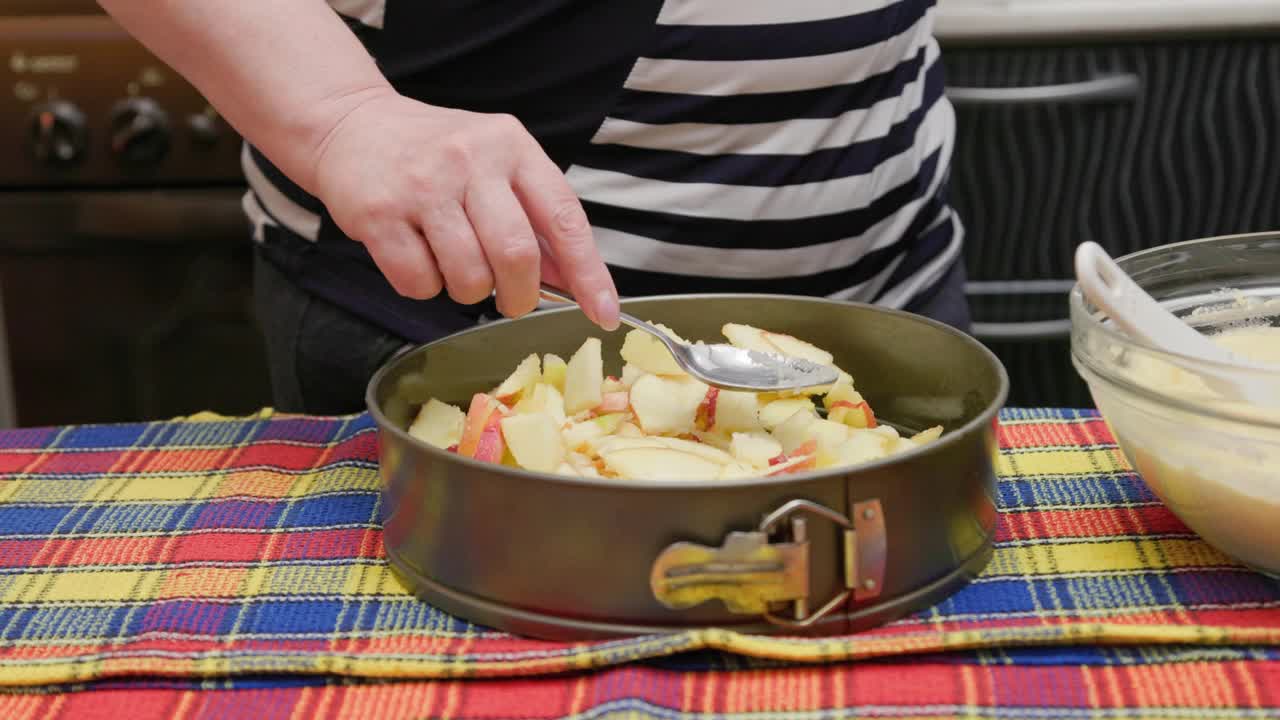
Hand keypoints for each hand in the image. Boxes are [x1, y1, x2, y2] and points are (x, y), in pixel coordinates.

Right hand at [310, 90, 619, 328]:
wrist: (351, 124)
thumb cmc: (436, 154)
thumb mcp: (497, 167)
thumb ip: (536, 220)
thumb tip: (574, 282)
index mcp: (512, 147)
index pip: (565, 218)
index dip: (589, 274)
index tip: (603, 313)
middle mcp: (471, 161)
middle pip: (516, 255)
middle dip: (520, 296)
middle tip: (512, 301)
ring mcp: (423, 187)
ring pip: (468, 277)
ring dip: (468, 291)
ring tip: (454, 265)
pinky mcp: (380, 215)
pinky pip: (419, 283)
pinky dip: (424, 286)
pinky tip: (417, 256)